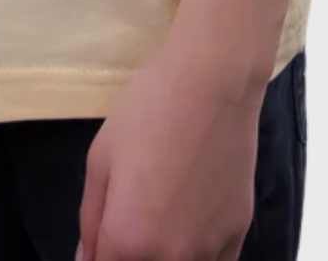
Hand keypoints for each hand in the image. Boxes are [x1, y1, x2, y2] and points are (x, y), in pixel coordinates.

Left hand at [75, 32, 262, 260]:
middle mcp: (171, 258)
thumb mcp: (100, 158)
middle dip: (129, 253)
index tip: (104, 237)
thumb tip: (89, 257)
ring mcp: (209, 251)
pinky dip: (198, 255)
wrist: (212, 83)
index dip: (98, 255)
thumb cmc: (148, 111)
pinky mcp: (239, 235)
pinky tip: (192, 227)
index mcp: (128, 241)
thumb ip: (90, 217)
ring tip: (162, 215)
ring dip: (165, 254)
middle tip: (132, 218)